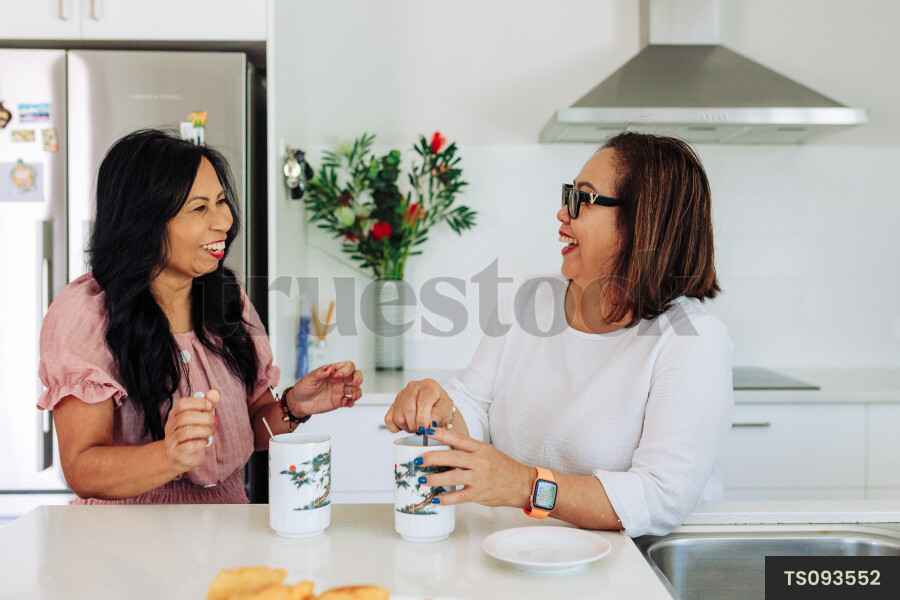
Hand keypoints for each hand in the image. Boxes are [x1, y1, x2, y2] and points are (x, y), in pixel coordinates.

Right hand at [164, 389, 218, 472]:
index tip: (210, 406)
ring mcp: (170, 440)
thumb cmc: (196, 432)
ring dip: (203, 430)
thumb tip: (216, 392)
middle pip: (184, 417)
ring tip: (210, 431)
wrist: (185, 456)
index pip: (182, 404)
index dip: (198, 403)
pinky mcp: (175, 453)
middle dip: (203, 418)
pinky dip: (200, 443)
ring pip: (185, 431)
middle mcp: (170, 425)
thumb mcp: (203, 416)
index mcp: (175, 413)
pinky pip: (187, 446)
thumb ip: (209, 404)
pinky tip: (205, 442)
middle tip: (213, 421)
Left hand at [287, 361, 362, 416]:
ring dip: (357, 392)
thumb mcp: (309, 378)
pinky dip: (351, 402)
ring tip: (353, 396)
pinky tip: (345, 402)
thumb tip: (329, 369)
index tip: (336, 377)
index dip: (346, 370)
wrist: (298, 403)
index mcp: (333, 372)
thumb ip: (319, 373)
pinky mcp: (339, 402)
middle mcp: (339, 380)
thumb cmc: (303, 388)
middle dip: (358, 379)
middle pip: (356, 376)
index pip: (347, 366)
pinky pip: (350, 401)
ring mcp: (340, 391)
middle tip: (355, 384)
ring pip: (356, 389)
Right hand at [383, 379, 452, 433]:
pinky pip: (389, 420)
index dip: (422, 418)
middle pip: (408, 409)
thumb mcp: (444, 410)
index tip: (424, 429)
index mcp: (428, 386)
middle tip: (422, 429)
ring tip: (416, 426)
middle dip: (415, 425)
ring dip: (408, 427)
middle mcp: (413, 388)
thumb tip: (428, 427)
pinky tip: (406, 425)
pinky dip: (396, 427)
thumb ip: (437, 417)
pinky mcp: (393, 404)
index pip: (422, 402)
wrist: (435, 404)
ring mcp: (401, 395)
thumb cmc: (440, 405)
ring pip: (398, 416)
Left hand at [416, 427, 534, 508]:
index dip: (442, 435)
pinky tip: (435, 499)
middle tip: (418, 460)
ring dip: (434, 479)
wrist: (521, 483)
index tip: (427, 432)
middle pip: (452, 458)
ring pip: (453, 477)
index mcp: (480, 448)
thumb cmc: (502, 467)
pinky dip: (446, 498)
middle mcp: (479, 462)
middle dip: (432, 458)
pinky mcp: (479, 494)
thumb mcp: (487, 452)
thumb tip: (443, 450)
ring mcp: (479, 478)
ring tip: (422, 479)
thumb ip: (467, 451)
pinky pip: (459, 497)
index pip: (459, 439)